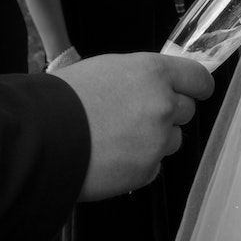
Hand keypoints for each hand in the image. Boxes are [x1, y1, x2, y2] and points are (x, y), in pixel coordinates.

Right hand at [52, 53, 213, 201]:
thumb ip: (139, 77)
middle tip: (137, 116)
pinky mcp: (146, 171)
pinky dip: (138, 164)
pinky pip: (153, 166)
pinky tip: (111, 157)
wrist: (41, 137)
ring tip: (117, 138)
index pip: (199, 78)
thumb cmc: (64, 99)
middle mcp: (162, 105)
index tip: (194, 91)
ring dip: (154, 140)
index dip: (196, 86)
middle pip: (186, 111)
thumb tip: (153, 85)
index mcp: (153, 73)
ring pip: (171, 141)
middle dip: (168, 113)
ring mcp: (157, 141)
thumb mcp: (105, 69)